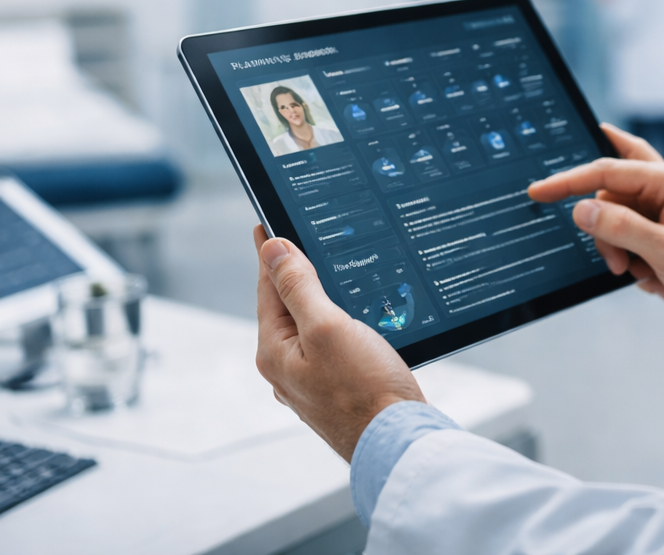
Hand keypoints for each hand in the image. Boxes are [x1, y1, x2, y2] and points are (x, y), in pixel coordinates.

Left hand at [253, 225, 424, 461]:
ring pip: (310, 325)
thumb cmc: (364, 389)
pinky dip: (336, 321)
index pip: (268, 286)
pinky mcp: (338, 388)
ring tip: (324, 268)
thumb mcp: (327, 327)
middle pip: (286, 306)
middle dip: (293, 272)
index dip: (271, 252)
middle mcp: (287, 367)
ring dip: (317, 296)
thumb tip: (273, 249)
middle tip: (297, 237)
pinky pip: (329, 344)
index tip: (265, 222)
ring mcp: (311, 381)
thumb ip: (298, 287)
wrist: (397, 440)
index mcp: (275, 350)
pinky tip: (352, 315)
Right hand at [528, 124, 663, 335]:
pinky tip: (661, 282)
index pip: (606, 171)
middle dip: (609, 233)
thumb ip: (620, 227)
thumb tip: (582, 209)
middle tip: (619, 262)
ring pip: (621, 222)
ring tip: (649, 277)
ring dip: (627, 255)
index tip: (538, 191)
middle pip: (612, 196)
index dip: (568, 181)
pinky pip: (636, 240)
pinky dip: (641, 263)